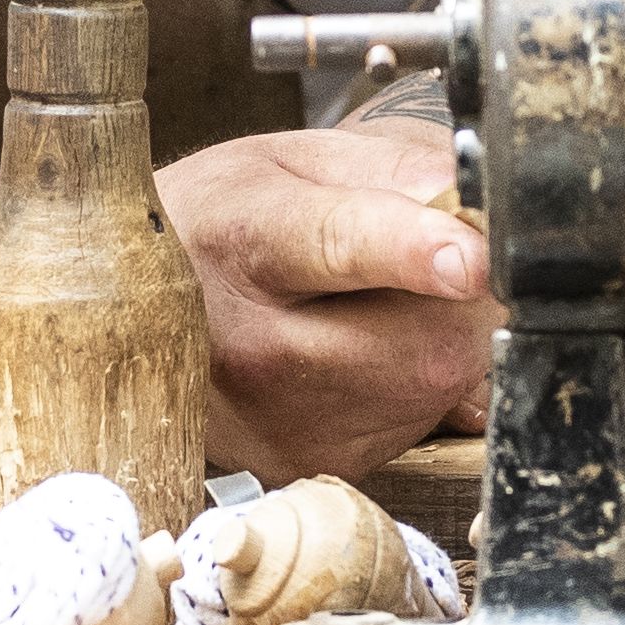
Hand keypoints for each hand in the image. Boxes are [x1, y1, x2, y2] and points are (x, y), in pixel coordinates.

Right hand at [158, 127, 495, 483]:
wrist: (143, 314)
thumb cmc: (230, 222)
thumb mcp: (297, 162)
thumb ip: (396, 168)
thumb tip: (482, 197)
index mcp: (247, 238)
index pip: (339, 247)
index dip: (413, 252)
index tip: (470, 258)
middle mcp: (254, 343)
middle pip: (421, 342)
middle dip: (465, 302)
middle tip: (439, 264)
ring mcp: (279, 420)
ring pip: (434, 389)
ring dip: (443, 343)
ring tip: (377, 308)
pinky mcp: (307, 463)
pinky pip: (417, 424)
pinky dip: (416, 386)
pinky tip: (363, 354)